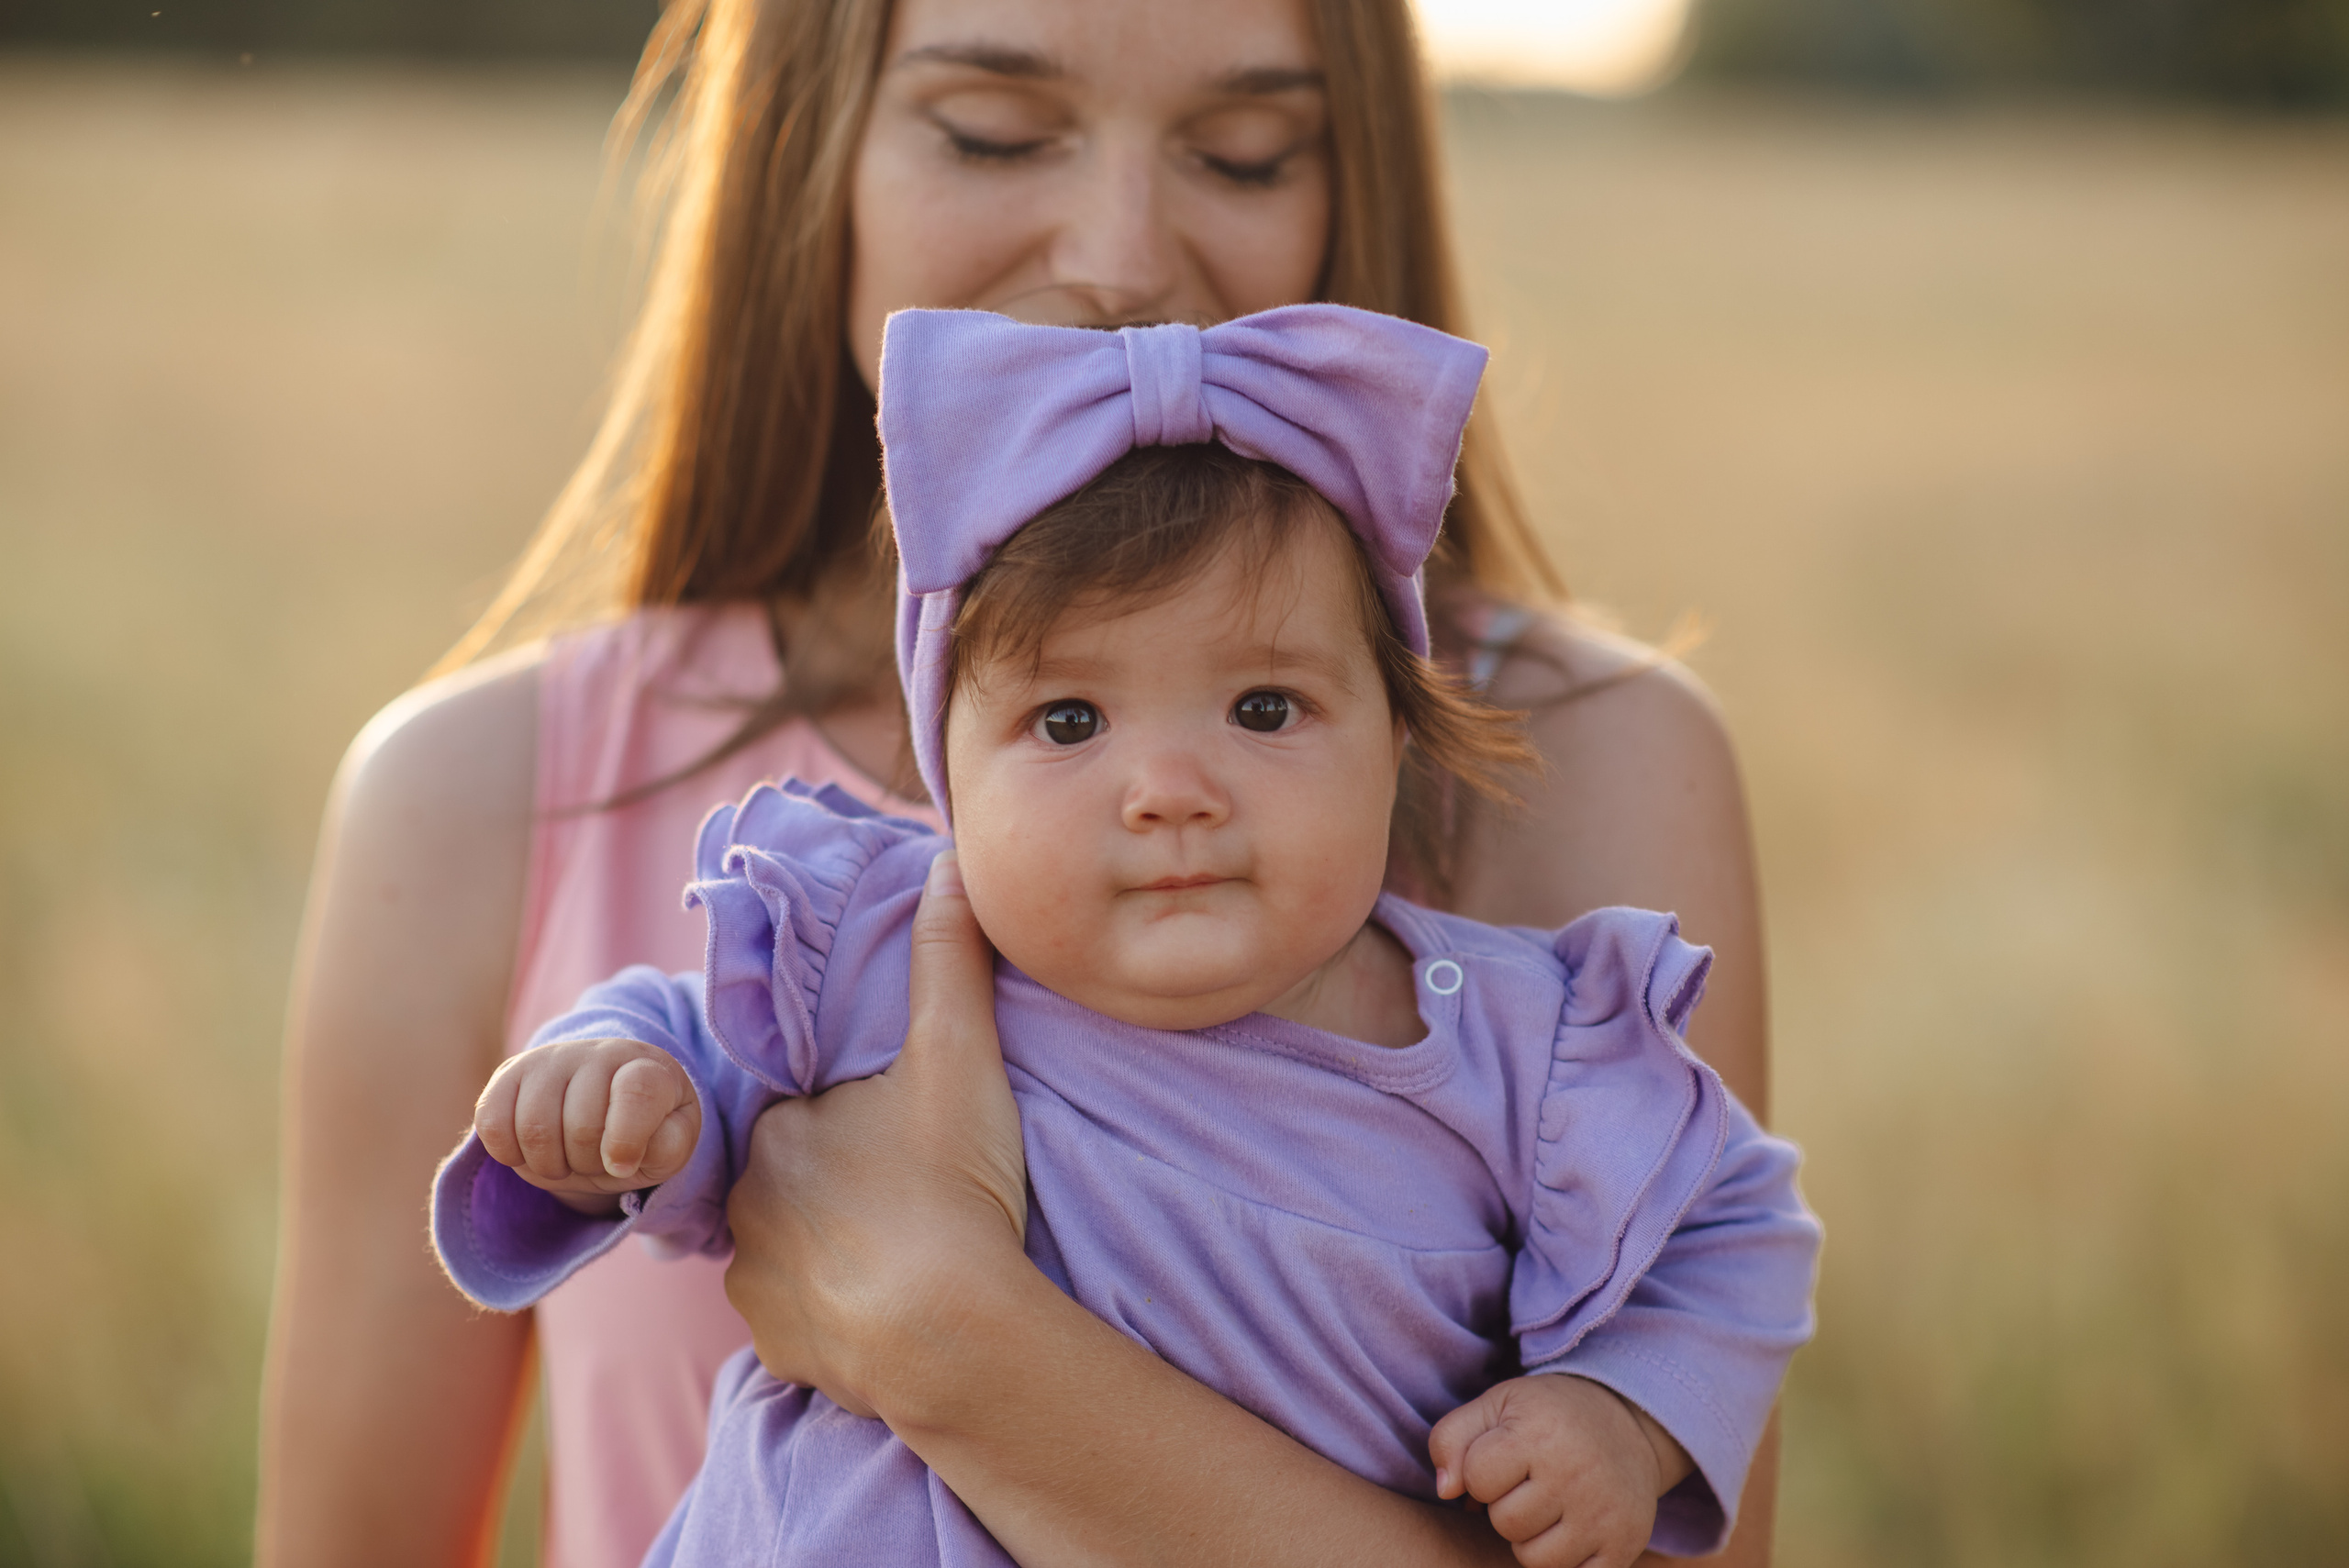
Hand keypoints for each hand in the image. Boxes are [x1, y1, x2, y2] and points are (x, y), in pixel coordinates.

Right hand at [473, 1037, 700, 1212]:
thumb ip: (667, 1147)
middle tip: (596, 1160)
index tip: (623, 1166)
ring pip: (534, 1128)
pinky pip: (491, 1121)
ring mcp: (550, 1059)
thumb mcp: (672, 1144)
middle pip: (581, 1125)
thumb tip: (624, 1156)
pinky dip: (509, 1153)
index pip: (637, 1092)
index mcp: (648, 1068)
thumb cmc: (647, 1131)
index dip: (627, 1139)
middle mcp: (599, 1053)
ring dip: (550, 1164)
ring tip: (567, 1158)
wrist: (607, 1110)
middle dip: (588, 1162)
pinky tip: (530, 1151)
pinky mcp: (509, 1073)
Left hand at [722, 850, 1029, 1421]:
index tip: (901, 1139)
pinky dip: (834, 1317)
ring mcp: (755, 1280)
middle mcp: (745, 1201)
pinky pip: (798, 1321)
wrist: (945, 1329)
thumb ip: (948, 957)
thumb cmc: (948, 1183)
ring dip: (832, 1255)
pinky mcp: (776, 1344)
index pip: (806, 1114)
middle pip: (792, 1183)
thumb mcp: (957, 1054)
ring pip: (789, 1253)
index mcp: (778, 1127)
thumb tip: (948, 861)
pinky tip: (886, 1311)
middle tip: (909, 1198)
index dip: (853, 1123)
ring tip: (903, 1260)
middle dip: (836, 1190)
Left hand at [1429, 1374, 1692, 1567]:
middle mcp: (1577, 1473)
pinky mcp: (1624, 1544)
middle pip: (1505, 1522)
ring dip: (1531, 1538)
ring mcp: (1604, 1513)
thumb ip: (1452, 1438)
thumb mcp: (1497, 1405)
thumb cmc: (1548, 1415)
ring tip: (1549, 1507)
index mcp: (1540, 1432)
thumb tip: (1446, 1491)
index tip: (1504, 1458)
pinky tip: (1571, 1530)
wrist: (1628, 1419)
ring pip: (1533, 1558)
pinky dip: (1563, 1561)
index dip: (1481, 1472)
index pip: (1476, 1478)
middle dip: (1506, 1506)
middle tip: (1530, 1483)